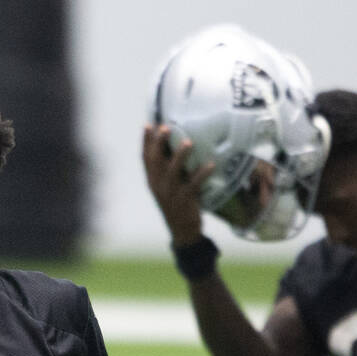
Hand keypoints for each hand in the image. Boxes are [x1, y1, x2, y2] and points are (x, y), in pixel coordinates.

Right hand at [141, 124, 213, 246]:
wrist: (183, 232)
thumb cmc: (179, 203)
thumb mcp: (170, 185)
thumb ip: (171, 168)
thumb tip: (180, 144)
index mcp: (153, 181)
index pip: (145, 159)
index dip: (145, 142)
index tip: (148, 124)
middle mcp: (158, 186)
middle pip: (155, 162)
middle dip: (159, 144)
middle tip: (165, 127)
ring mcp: (170, 194)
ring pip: (172, 173)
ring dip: (180, 156)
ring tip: (188, 142)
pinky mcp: (184, 201)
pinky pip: (193, 185)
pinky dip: (201, 174)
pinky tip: (211, 164)